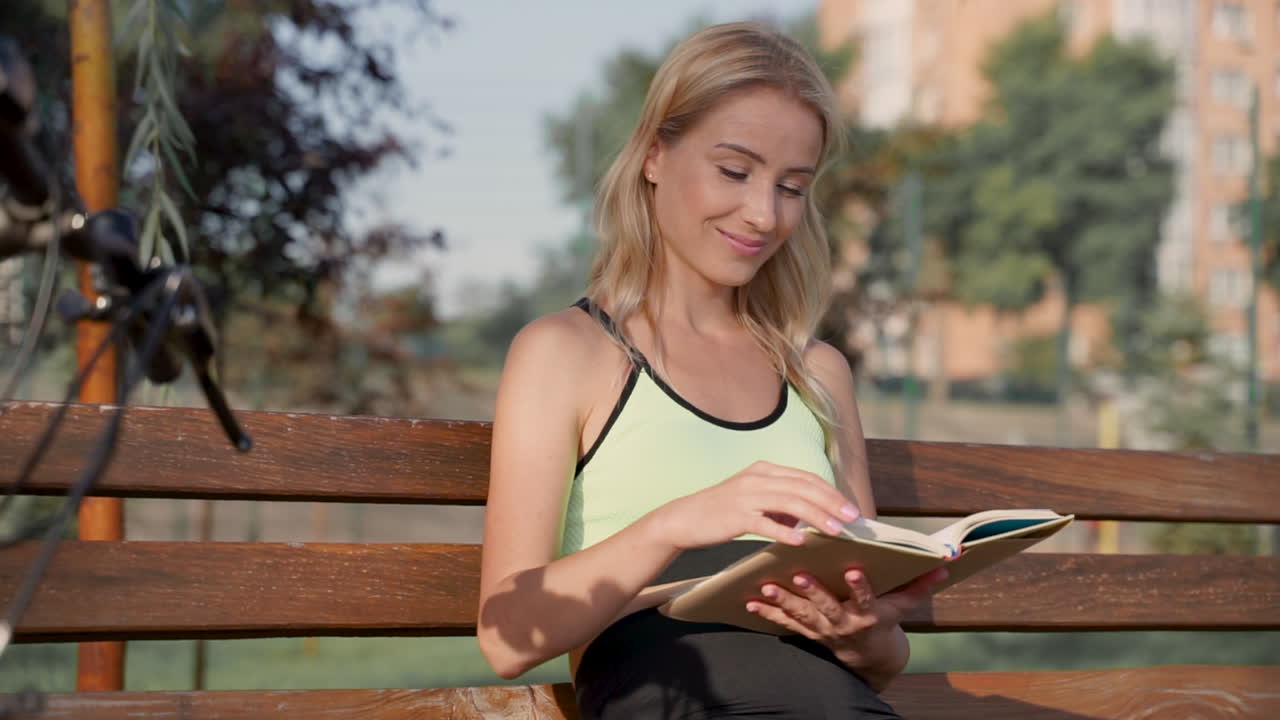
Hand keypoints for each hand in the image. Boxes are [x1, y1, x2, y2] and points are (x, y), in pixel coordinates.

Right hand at [649, 461, 859, 550]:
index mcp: (764, 470)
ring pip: (790, 502)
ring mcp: (746, 495)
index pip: (806, 478)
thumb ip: (780, 504)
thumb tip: (809, 517)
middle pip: (803, 487)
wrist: (683, 519)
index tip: (850, 509)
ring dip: (816, 516)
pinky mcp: (735, 515)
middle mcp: (757, 478)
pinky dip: (784, 531)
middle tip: (853, 519)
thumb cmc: (721, 512)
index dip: (831, 492)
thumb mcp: (754, 500)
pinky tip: (800, 541)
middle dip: (832, 503)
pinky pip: (765, 522)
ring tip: (836, 530)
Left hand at [744, 566, 947, 679]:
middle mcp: (844, 623)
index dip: (861, 586)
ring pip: (802, 615)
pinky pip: (785, 622)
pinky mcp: (808, 631)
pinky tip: (750, 602)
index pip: (866, 598)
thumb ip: (920, 584)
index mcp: (869, 613)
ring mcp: (824, 629)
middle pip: (827, 607)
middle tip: (799, 574)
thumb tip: (945, 563)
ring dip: (783, 601)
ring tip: (766, 586)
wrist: (870, 656)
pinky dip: (768, 612)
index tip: (855, 570)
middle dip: (813, 591)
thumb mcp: (904, 605)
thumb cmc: (886, 621)